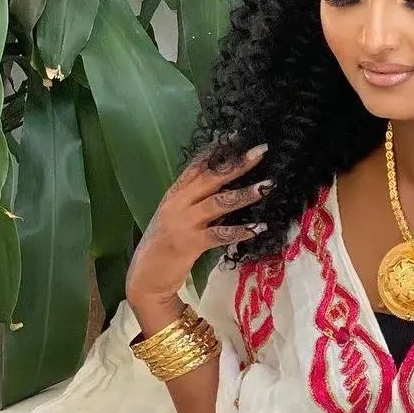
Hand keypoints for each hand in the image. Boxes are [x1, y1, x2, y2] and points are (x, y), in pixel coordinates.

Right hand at [125, 136, 271, 312]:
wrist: (146, 277)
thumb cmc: (166, 246)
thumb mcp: (178, 216)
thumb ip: (197, 200)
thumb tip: (229, 186)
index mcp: (175, 193)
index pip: (197, 164)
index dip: (217, 149)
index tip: (237, 135)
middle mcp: (178, 203)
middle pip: (212, 177)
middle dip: (238, 163)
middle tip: (261, 151)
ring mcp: (183, 222)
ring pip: (219, 202)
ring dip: (245, 194)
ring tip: (267, 187)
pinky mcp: (189, 243)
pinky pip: (220, 234)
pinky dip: (240, 230)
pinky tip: (259, 227)